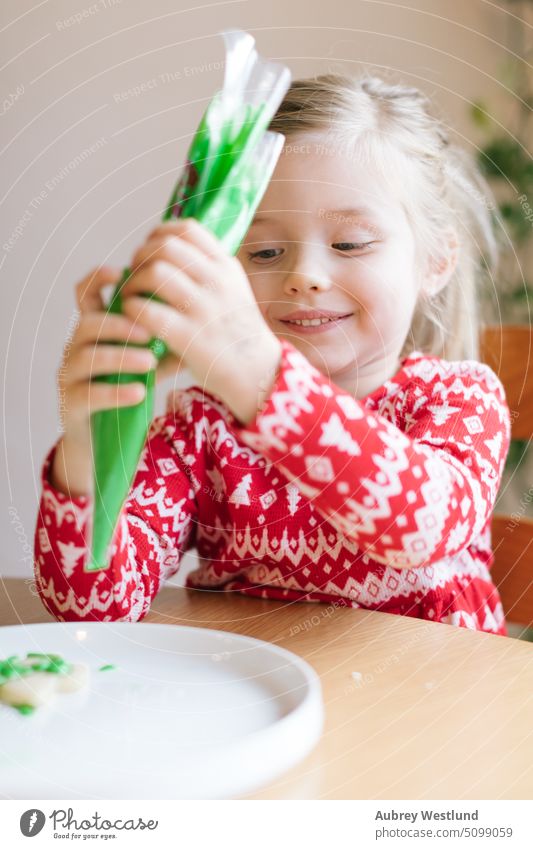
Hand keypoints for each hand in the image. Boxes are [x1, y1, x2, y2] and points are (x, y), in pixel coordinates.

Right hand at [58, 266, 158, 439]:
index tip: (120, 272)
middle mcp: (77, 348)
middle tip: (150, 333)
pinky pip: (89, 394)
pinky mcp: (71, 404)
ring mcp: (71, 376)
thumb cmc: (127, 390)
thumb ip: (167, 343)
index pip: (86, 295)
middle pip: (88, 324)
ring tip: (149, 363)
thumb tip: (204, 323)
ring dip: (121, 357)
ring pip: (87, 357)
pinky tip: (139, 393)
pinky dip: (115, 393)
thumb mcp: (150, 363)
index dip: (97, 279)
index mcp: (95, 332)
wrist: (101, 436)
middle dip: (119, 325)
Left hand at [120, 218, 281, 423]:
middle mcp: (217, 282)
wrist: (258, 372)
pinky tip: (134, 317)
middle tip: (135, 274)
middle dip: (141, 256)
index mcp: (226, 267)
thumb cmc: (238, 333)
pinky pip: (148, 310)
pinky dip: (133, 309)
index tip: (149, 248)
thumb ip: (209, 270)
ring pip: (155, 273)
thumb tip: (172, 248)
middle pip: (165, 247)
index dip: (159, 233)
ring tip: (131, 296)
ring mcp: (204, 309)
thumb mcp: (234, 290)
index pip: (187, 230)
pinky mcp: (189, 337)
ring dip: (133, 282)